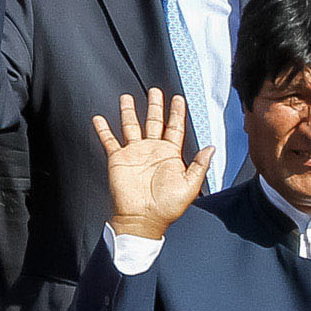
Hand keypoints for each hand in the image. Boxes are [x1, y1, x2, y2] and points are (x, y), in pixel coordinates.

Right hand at [94, 91, 210, 238]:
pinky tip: (99, 118)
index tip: (178, 99)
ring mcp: (135, 153)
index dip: (177, 113)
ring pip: (131, 126)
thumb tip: (211, 147)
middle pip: (153, 121)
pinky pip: (110, 141)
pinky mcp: (119, 159)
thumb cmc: (167, 207)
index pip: (174, 128)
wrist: (143, 219)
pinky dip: (103, 129)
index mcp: (170, 155)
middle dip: (155, 105)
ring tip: (127, 97)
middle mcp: (152, 150)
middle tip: (155, 90)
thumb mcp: (190, 186)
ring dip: (129, 111)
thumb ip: (200, 165)